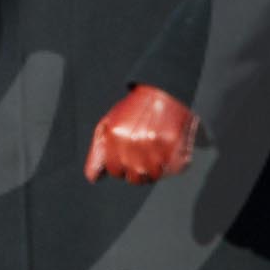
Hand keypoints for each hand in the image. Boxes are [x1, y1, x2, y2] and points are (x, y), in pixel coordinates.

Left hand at [85, 85, 199, 183]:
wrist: (162, 91)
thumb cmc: (134, 110)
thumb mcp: (108, 124)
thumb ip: (97, 153)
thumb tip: (93, 178)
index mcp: (116, 136)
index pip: (115, 171)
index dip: (121, 165)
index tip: (127, 156)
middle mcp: (135, 143)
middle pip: (135, 178)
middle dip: (137, 169)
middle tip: (143, 153)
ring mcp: (156, 145)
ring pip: (154, 176)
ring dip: (155, 168)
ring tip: (156, 150)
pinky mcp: (176, 146)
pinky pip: (173, 170)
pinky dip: (172, 165)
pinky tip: (168, 150)